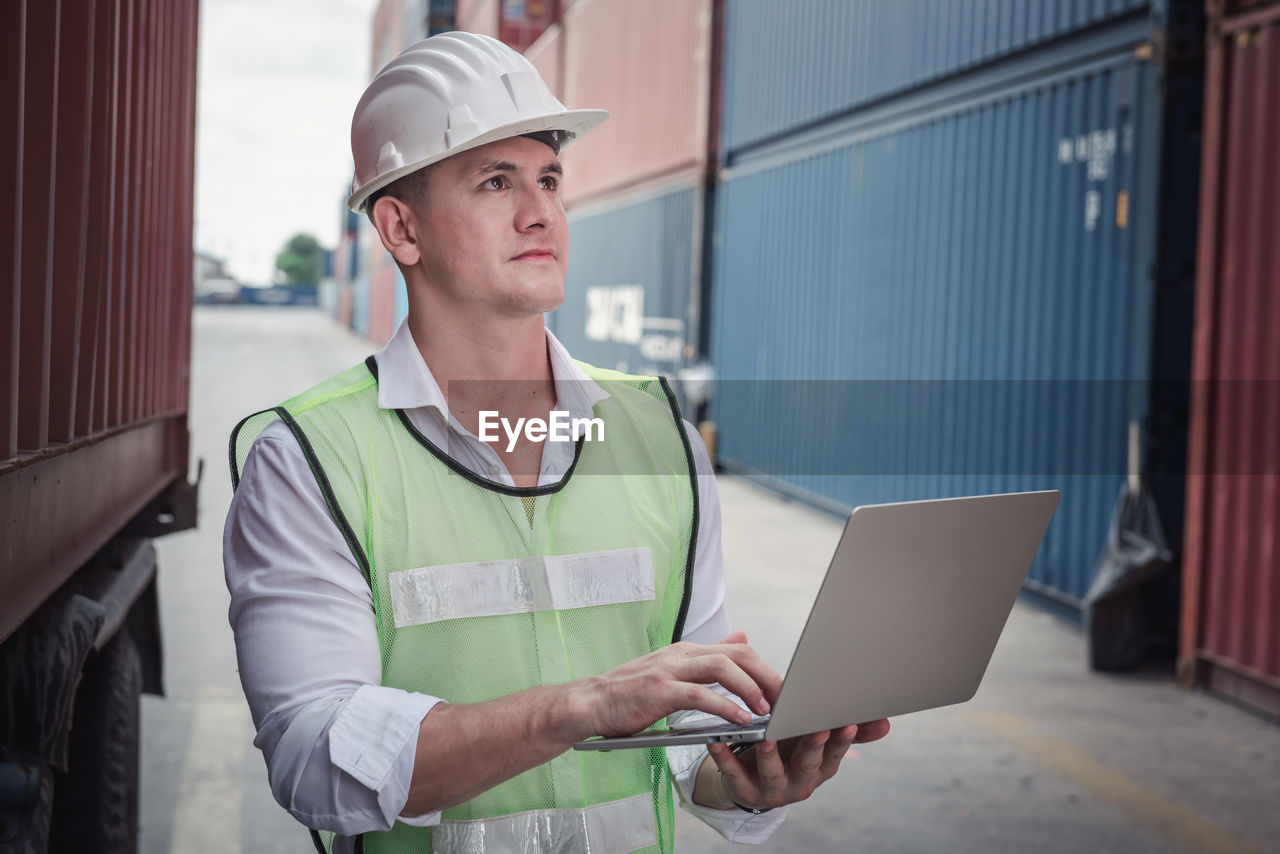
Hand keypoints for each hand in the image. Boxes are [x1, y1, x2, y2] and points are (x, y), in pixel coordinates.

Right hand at [564, 631, 780, 739]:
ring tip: (766, 709)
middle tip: (788, 700)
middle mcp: (681, 654)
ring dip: (749, 688)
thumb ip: (709, 658)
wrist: (590, 703)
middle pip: (737, 653)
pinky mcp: (658, 690)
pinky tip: (739, 720)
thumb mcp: (674, 671)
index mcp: (687, 651)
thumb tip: (743, 636)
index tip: (784, 691)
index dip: (765, 669)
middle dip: (767, 675)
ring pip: (721, 667)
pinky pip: (698, 695)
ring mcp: (669, 670)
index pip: (737, 650)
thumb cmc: (632, 694)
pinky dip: (723, 706)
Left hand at [706, 718, 890, 809]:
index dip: (842, 739)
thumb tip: (884, 723)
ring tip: (766, 737)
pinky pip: (734, 774)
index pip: (835, 751)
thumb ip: (847, 730)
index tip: (848, 722)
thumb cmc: (789, 751)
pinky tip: (717, 742)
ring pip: (772, 772)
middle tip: (818, 728)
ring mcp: (773, 789)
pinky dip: (725, 758)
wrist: (753, 781)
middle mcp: (801, 781)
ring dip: (769, 755)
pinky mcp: (745, 792)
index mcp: (820, 766)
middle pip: (809, 763)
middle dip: (814, 745)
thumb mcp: (817, 741)